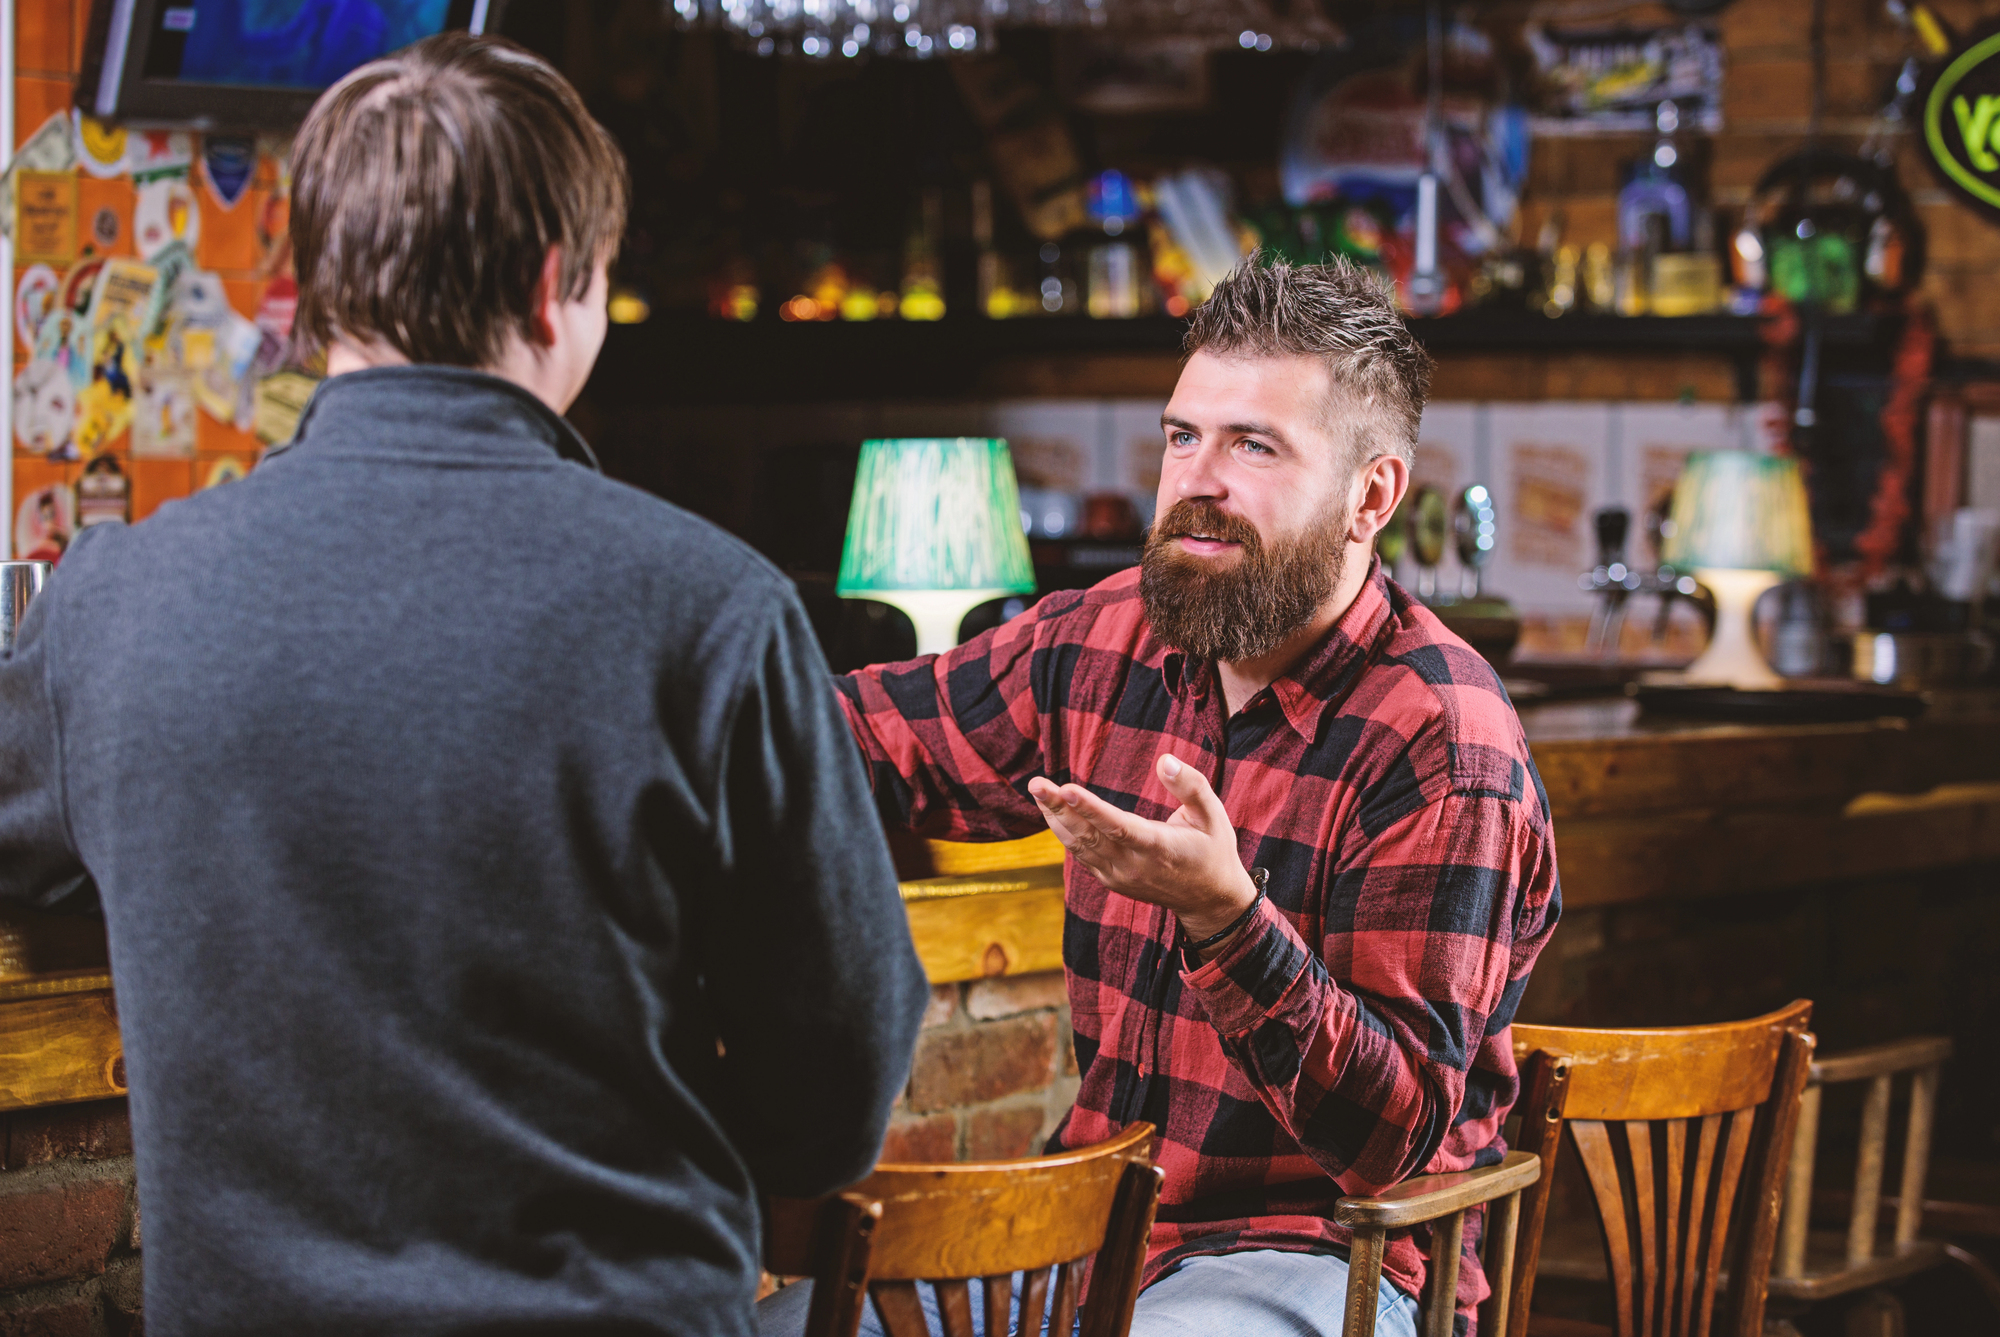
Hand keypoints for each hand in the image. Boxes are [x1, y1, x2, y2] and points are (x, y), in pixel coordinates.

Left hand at [1027, 753, 1257, 942]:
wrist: (1208, 901)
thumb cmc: (1213, 850)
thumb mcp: (1213, 816)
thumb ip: (1191, 786)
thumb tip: (1165, 759)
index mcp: (1159, 848)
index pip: (1118, 826)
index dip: (1091, 808)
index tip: (1066, 788)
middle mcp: (1134, 865)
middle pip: (1089, 834)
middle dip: (1059, 807)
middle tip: (1036, 783)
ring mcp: (1119, 876)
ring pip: (1079, 846)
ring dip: (1055, 817)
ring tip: (1037, 791)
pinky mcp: (1111, 879)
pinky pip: (1082, 854)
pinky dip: (1064, 832)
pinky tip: (1051, 810)